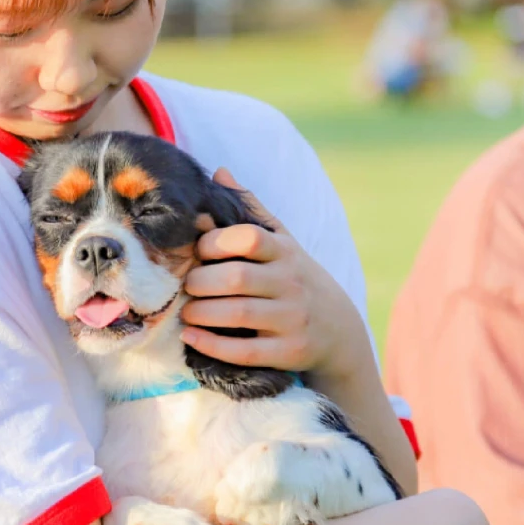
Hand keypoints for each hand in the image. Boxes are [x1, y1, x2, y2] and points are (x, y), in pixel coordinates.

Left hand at [179, 168, 364, 379]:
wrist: (339, 330)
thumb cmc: (295, 278)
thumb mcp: (281, 242)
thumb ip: (250, 211)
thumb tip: (218, 171)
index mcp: (285, 252)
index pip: (248, 238)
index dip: (215, 242)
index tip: (197, 251)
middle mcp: (291, 284)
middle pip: (236, 278)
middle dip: (201, 282)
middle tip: (184, 286)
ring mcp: (293, 319)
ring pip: (238, 315)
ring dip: (202, 314)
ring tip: (186, 312)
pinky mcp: (290, 353)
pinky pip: (246, 352)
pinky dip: (213, 346)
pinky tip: (192, 338)